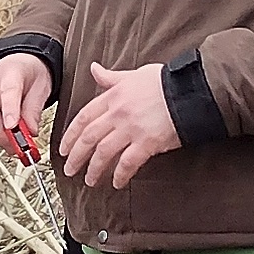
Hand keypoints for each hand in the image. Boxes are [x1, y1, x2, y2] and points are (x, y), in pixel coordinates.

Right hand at [0, 52, 54, 162]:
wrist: (18, 62)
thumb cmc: (30, 72)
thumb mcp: (41, 87)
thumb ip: (34, 109)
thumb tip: (31, 131)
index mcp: (11, 72)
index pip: (8, 92)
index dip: (10, 111)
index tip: (13, 128)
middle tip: (16, 147)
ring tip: (14, 147)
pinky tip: (5, 138)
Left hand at [55, 61, 181, 187]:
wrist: (190, 91)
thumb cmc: (165, 82)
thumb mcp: (134, 75)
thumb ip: (112, 78)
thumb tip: (94, 69)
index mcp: (113, 97)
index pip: (83, 117)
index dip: (70, 135)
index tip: (64, 149)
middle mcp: (117, 113)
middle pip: (89, 137)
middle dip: (76, 156)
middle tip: (69, 170)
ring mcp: (131, 128)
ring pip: (103, 152)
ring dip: (94, 169)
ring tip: (89, 180)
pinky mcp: (147, 142)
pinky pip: (127, 163)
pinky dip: (120, 175)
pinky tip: (117, 183)